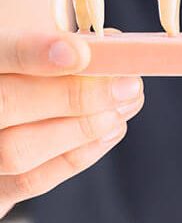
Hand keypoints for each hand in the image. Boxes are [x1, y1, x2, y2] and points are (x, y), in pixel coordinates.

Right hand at [0, 31, 143, 216]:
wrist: (4, 119)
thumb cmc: (21, 75)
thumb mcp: (29, 43)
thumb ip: (58, 42)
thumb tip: (112, 44)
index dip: (34, 52)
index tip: (82, 54)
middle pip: (6, 103)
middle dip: (75, 96)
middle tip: (128, 85)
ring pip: (17, 149)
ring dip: (83, 129)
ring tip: (126, 106)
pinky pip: (30, 180)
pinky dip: (78, 155)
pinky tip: (110, 131)